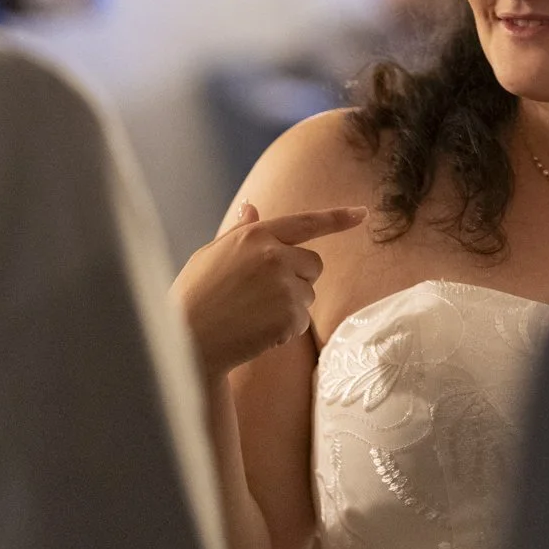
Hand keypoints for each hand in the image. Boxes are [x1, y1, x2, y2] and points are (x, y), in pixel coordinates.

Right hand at [172, 203, 366, 378]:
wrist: (187, 341)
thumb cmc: (194, 296)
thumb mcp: (211, 255)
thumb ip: (239, 232)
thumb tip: (254, 207)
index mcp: (255, 236)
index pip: (305, 222)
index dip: (337, 218)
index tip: (362, 214)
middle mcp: (273, 255)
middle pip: (314, 263)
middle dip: (298, 278)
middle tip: (262, 296)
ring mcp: (283, 284)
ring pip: (308, 294)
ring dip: (290, 306)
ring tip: (252, 315)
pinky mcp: (290, 313)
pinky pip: (303, 320)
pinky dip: (286, 329)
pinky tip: (257, 331)